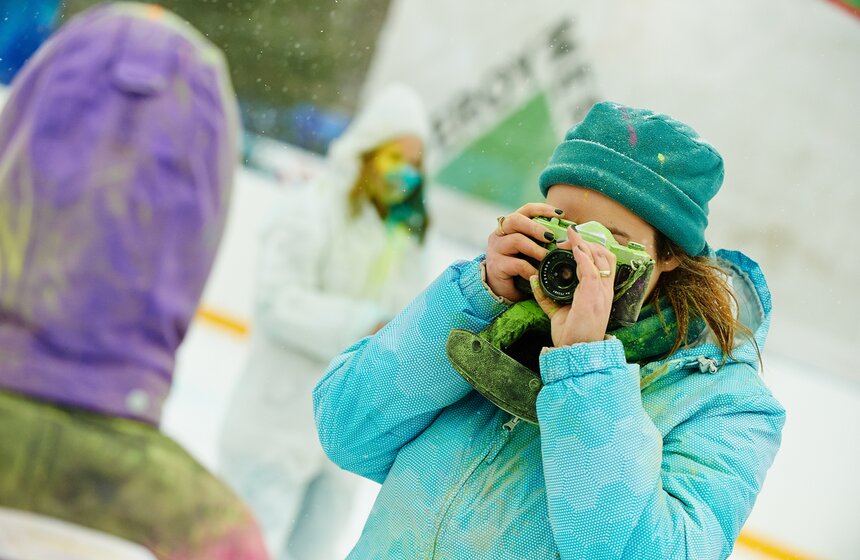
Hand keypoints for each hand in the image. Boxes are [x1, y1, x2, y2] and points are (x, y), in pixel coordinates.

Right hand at [485, 203, 562, 301]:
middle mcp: (500, 234)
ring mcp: (496, 249)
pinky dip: (531, 269)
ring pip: (516, 240)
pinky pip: (517, 264)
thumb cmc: (519, 267)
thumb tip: (567, 237)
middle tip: (551, 237)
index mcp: (510, 226)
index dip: (543, 209)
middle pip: (516, 220)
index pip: (526, 210)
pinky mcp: (496, 265)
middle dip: (536, 227)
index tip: (560, 214)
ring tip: (546, 256)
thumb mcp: (531, 250)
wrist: (502, 290)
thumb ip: (543, 241)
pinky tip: (538, 274)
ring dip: (535, 248)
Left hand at [531, 227, 616, 346]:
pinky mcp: (592, 296)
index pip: (604, 263)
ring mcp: (601, 293)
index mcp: (600, 293)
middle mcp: (604, 291)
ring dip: (584, 244)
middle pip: (606, 255)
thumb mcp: (558, 311)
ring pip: (600, 257)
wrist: (575, 352)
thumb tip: (534, 280)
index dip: (591, 248)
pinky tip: (572, 248)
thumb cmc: (571, 335)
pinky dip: (582, 255)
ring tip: (569, 239)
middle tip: (568, 239)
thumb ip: (547, 296)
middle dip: (588, 242)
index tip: (573, 242)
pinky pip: (590, 269)